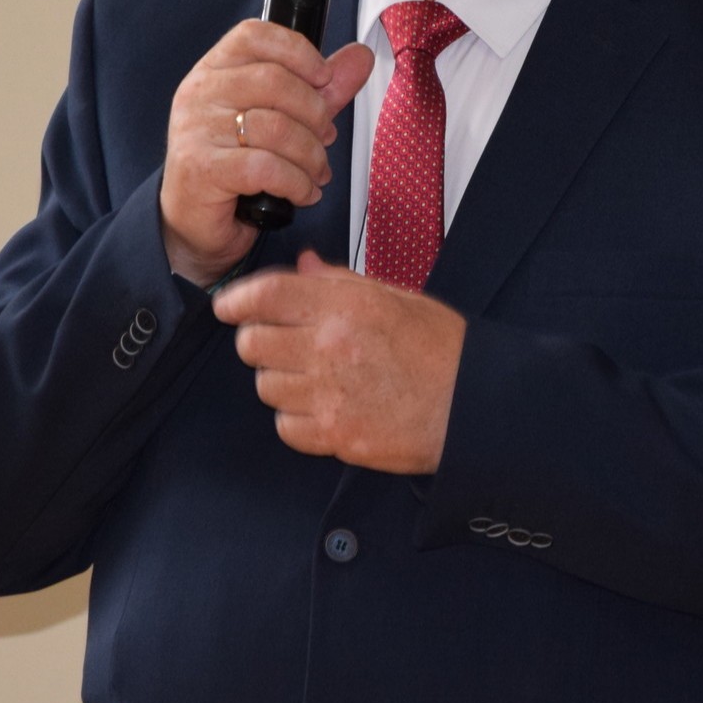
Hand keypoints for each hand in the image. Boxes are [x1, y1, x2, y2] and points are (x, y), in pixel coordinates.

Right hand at [159, 23, 372, 285]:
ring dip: (311, 155)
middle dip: (315, 114)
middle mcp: (201, 93)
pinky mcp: (201, 168)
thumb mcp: (284, 118)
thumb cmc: (237, 165)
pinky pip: (266, 166)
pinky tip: (302, 193)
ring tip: (316, 171)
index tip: (323, 77)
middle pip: (274, 81)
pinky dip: (297, 183)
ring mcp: (196, 130)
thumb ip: (321, 88)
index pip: (254, 35)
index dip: (298, 51)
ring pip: (275, 127)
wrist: (196, 222)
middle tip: (325, 138)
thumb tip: (360, 56)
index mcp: (216, 70)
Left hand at [212, 250, 465, 472]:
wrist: (473, 406)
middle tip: (285, 345)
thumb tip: (304, 267)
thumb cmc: (441, 350)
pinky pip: (285, 426)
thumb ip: (341, 282)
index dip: (237, 301)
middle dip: (261, 342)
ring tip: (317, 380)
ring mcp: (329, 394)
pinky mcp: (333, 435)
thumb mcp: (396, 298)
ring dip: (282, 382)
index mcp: (347, 306)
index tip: (229, 307)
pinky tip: (326, 408)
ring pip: (265, 386)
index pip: (266, 296)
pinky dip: (297, 419)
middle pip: (253, 343)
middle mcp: (331, 346)